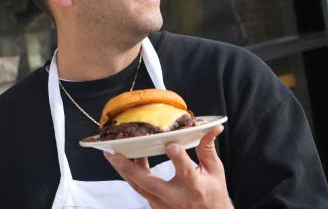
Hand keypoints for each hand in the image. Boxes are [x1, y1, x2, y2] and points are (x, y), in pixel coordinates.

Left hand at [104, 125, 231, 208]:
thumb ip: (207, 148)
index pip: (183, 169)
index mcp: (194, 186)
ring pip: (138, 186)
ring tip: (112, 153)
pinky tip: (126, 161)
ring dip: (124, 169)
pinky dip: (132, 175)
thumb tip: (212, 127)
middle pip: (147, 182)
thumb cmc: (213, 196)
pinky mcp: (155, 207)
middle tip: (114, 152)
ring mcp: (162, 204)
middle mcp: (175, 197)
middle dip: (128, 167)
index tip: (170, 143)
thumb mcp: (215, 172)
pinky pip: (139, 189)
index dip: (176, 155)